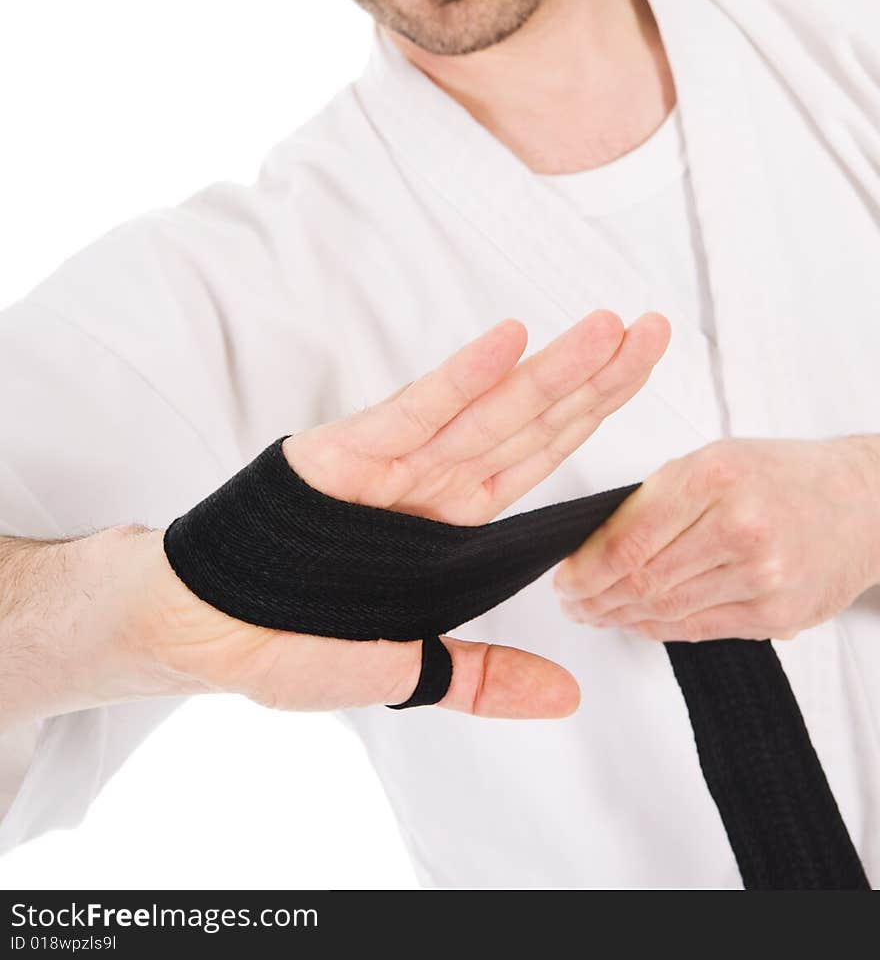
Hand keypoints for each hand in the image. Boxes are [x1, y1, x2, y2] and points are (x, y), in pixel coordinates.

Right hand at [134, 309, 670, 716]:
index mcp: (454, 527)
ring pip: (487, 412)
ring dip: (548, 371)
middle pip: (532, 424)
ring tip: (608, 329)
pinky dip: (459, 380)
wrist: (200, 630)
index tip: (646, 379)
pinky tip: (508, 344)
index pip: (541, 462)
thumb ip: (485, 678)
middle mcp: (433, 484)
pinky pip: (413, 415)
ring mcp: (393, 465)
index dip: (595, 419)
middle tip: (658, 331)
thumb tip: (569, 698)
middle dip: (596, 379)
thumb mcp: (404, 671)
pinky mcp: (343, 456)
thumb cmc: (291, 642)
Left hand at [553, 434, 879, 641]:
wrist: (864, 504)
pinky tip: (637, 622)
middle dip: (595, 597)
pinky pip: (699, 630)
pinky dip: (658, 629)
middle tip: (572, 601)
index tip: (564, 576)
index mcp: (716, 476)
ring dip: (620, 617)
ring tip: (596, 613)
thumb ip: (658, 497)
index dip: (585, 567)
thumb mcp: (714, 459)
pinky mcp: (777, 615)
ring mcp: (762, 576)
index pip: (629, 537)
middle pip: (643, 579)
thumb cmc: (785, 476)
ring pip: (666, 610)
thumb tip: (595, 542)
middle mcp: (741, 526)